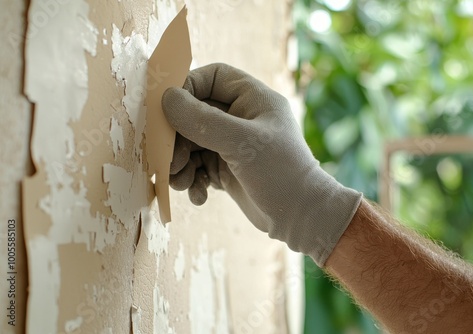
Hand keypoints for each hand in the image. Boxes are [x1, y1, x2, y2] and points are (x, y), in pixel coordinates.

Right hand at [162, 63, 361, 265]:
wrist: (300, 218)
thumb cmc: (280, 173)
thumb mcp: (242, 142)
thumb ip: (203, 120)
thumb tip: (167, 98)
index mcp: (252, 99)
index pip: (212, 78)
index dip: (186, 88)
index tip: (167, 109)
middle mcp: (240, 118)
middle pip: (194, 113)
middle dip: (178, 137)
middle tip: (170, 160)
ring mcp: (231, 144)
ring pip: (191, 142)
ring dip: (180, 163)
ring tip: (182, 182)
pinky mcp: (226, 168)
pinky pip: (197, 166)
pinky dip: (193, 179)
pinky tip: (200, 195)